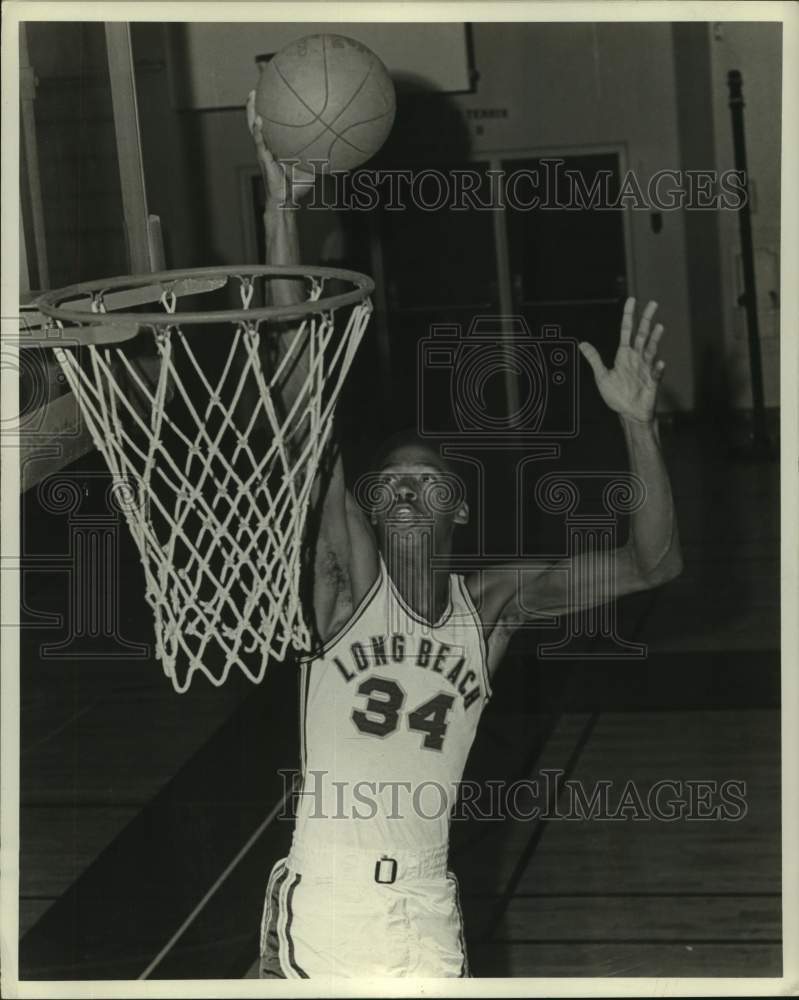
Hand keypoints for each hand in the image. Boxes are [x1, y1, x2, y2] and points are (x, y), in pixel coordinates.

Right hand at [246, 91, 313, 207]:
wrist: (286, 202)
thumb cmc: (296, 187)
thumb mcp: (311, 167)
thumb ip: (319, 156)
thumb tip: (337, 145)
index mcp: (275, 147)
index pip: (271, 125)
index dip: (269, 111)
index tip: (270, 93)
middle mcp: (267, 147)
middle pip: (258, 122)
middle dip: (255, 105)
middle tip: (255, 87)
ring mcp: (264, 153)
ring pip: (254, 128)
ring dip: (251, 112)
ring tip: (252, 96)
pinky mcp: (264, 161)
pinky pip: (260, 144)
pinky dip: (259, 132)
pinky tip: (259, 122)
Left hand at [579, 298, 665, 423]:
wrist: (629, 413)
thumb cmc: (617, 395)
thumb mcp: (602, 376)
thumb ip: (594, 359)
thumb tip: (582, 344)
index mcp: (624, 355)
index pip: (627, 330)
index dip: (629, 316)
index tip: (632, 301)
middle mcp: (637, 358)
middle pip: (642, 335)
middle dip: (646, 320)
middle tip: (653, 304)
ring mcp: (646, 369)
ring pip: (651, 350)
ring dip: (655, 339)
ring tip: (659, 326)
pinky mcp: (652, 382)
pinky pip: (656, 374)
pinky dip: (657, 368)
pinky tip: (659, 363)